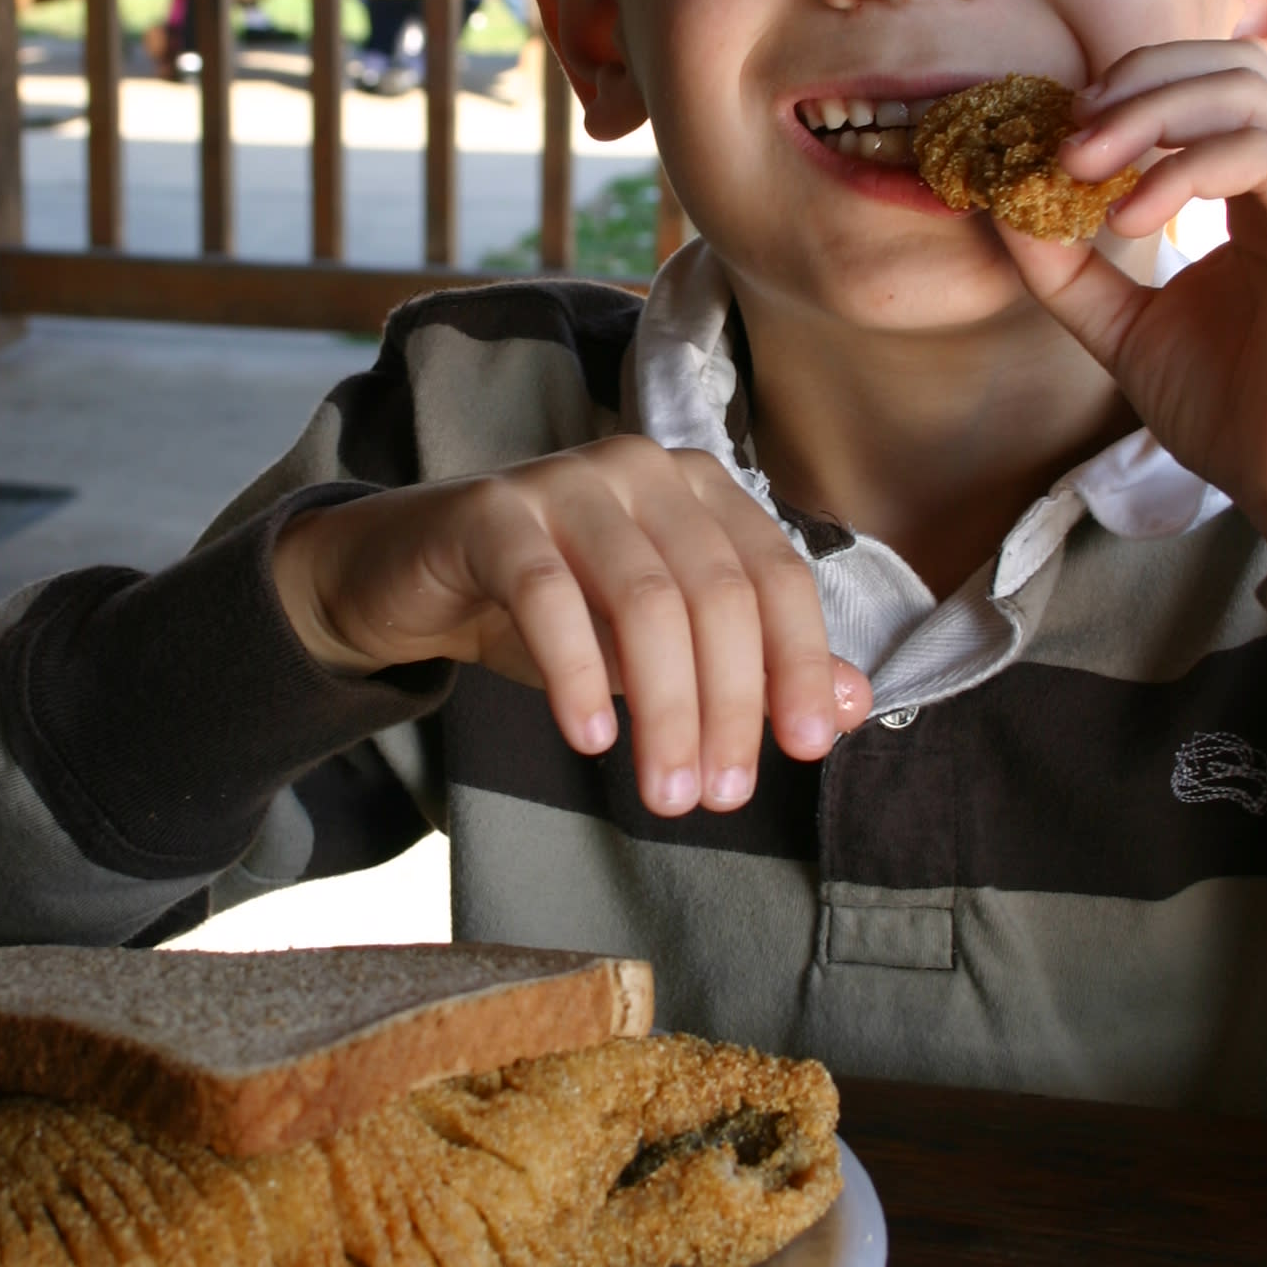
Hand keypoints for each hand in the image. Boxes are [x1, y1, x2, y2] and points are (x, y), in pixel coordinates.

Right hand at [271, 440, 871, 815]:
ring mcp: (568, 480)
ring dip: (665, 708)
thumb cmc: (547, 612)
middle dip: (729, 705)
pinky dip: (578, 674)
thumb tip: (854, 705)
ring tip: (665, 793)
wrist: (412, 578)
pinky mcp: (493, 511)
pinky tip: (591, 740)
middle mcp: (644, 469)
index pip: (777, 575)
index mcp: (700, 489)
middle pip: (718, 593)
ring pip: (646, 598)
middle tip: (719, 797)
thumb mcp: (654, 648)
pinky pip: (549, 594)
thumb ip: (749, 667)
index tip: (808, 749)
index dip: (801, 663)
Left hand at [994, 40, 1266, 557]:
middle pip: (1225, 64)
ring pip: (1244, 89)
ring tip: (1077, 169)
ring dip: (1146, 113)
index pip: (1202, 84)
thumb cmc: (1234, 410)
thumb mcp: (1125, 327)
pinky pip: (1263, 151)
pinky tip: (1129, 216)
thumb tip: (1002, 203)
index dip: (1122, 91)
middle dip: (1131, 86)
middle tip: (1060, 139)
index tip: (1049, 137)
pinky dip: (1183, 168)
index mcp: (1265, 186)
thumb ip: (1069, 267)